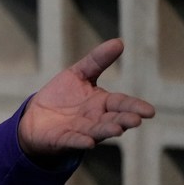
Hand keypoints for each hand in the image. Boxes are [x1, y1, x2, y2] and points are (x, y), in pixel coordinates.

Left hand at [18, 38, 155, 158]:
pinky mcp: (63, 139)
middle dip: (124, 119)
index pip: (121, 103)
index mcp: (102, 103)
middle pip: (113, 119)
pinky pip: (73, 141)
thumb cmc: (62, 96)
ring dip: (106, 130)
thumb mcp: (79, 74)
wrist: (36, 116)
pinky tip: (88, 142)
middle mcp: (95, 119)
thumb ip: (97, 60)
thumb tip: (120, 41)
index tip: (149, 111)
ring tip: (117, 129)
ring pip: (96, 131)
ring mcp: (80, 131)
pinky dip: (80, 141)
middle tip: (136, 120)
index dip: (134, 106)